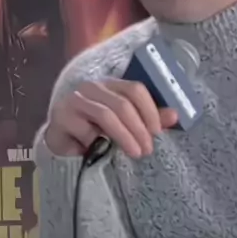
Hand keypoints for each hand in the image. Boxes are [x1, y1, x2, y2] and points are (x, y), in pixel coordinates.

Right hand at [44, 79, 177, 157]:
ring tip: (135, 153)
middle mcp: (93, 87)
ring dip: (125, 136)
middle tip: (147, 149)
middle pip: (123, 104)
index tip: (157, 132)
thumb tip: (175, 116)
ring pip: (106, 115)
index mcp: (111, 84)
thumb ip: (149, 120)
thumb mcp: (127, 126)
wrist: (64, 145)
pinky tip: (100, 150)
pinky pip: (85, 129)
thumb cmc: (98, 132)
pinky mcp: (61, 115)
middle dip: (139, 129)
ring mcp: (75, 99)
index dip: (150, 110)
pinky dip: (97, 142)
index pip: (135, 89)